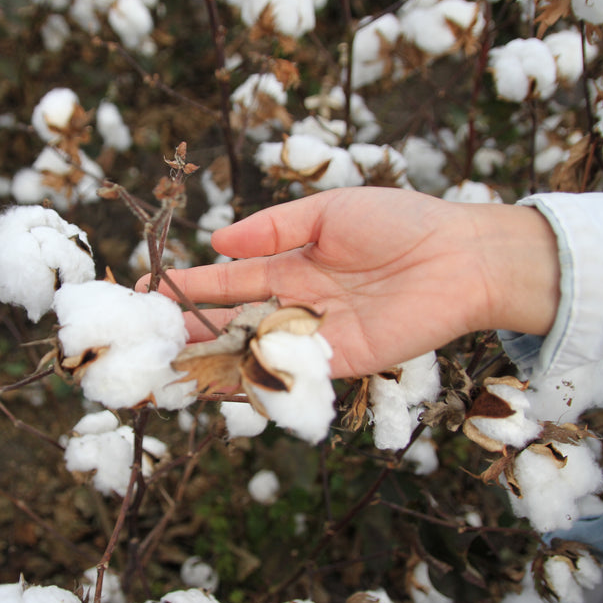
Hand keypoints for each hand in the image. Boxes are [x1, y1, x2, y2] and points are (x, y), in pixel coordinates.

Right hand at [137, 187, 559, 377]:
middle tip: (142, 341)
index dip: (186, 287)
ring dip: (208, 363)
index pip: (226, 282)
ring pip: (249, 353)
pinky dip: (251, 383)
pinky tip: (212, 389)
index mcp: (289, 266)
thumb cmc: (399, 222)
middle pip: (229, 324)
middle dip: (186, 332)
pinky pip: (287, 375)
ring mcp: (313, 337)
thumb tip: (217, 241)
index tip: (144, 291)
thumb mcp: (326, 212)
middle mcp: (294, 305)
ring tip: (161, 370)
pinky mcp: (338, 363)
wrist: (460, 256)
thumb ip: (272, 228)